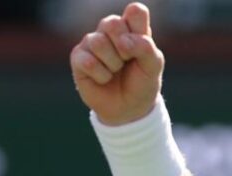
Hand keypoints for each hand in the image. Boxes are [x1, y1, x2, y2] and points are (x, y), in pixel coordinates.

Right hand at [69, 3, 163, 125]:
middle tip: (128, 62)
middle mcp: (110, 30)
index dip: (138, 29)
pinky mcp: (78, 57)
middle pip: (112, 23)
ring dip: (113, 64)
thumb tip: (123, 41)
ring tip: (115, 71)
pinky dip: (102, 75)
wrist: (129, 108)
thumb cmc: (142, 83)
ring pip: (98, 42)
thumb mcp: (153, 67)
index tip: (141, 45)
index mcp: (132, 27)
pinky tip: (104, 79)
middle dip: (125, 49)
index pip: (135, 11)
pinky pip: (88, 61)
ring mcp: (92, 42)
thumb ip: (146, 48)